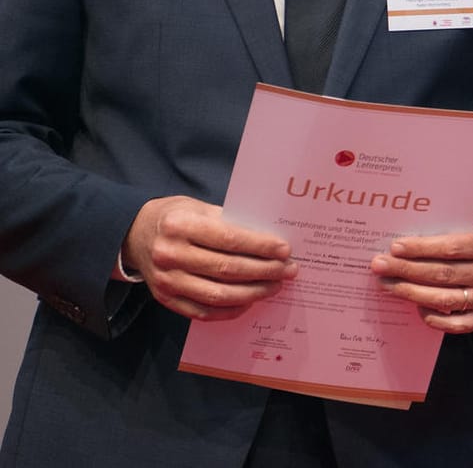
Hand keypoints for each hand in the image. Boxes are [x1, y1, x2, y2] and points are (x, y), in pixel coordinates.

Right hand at [122, 196, 296, 320]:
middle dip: (264, 271)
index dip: (260, 246)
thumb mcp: (199, 208)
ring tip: (275, 286)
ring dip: (253, 293)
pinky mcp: (166, 300)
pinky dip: (230, 310)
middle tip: (289, 270)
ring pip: (218, 294)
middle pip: (227, 269)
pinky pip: (203, 312)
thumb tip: (269, 239)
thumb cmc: (177, 217)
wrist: (135, 235)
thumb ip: (229, 222)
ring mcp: (166, 281)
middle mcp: (170, 254)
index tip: (285, 250)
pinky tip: (250, 302)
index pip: (229, 239)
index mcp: (180, 225)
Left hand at [370, 225, 472, 333]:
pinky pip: (453, 324)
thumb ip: (446, 236)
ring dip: (410, 292)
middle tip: (380, 266)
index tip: (395, 247)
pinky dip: (431, 316)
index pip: (452, 247)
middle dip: (407, 269)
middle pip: (443, 273)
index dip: (421, 247)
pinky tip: (414, 307)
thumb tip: (403, 246)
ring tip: (387, 285)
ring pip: (443, 299)